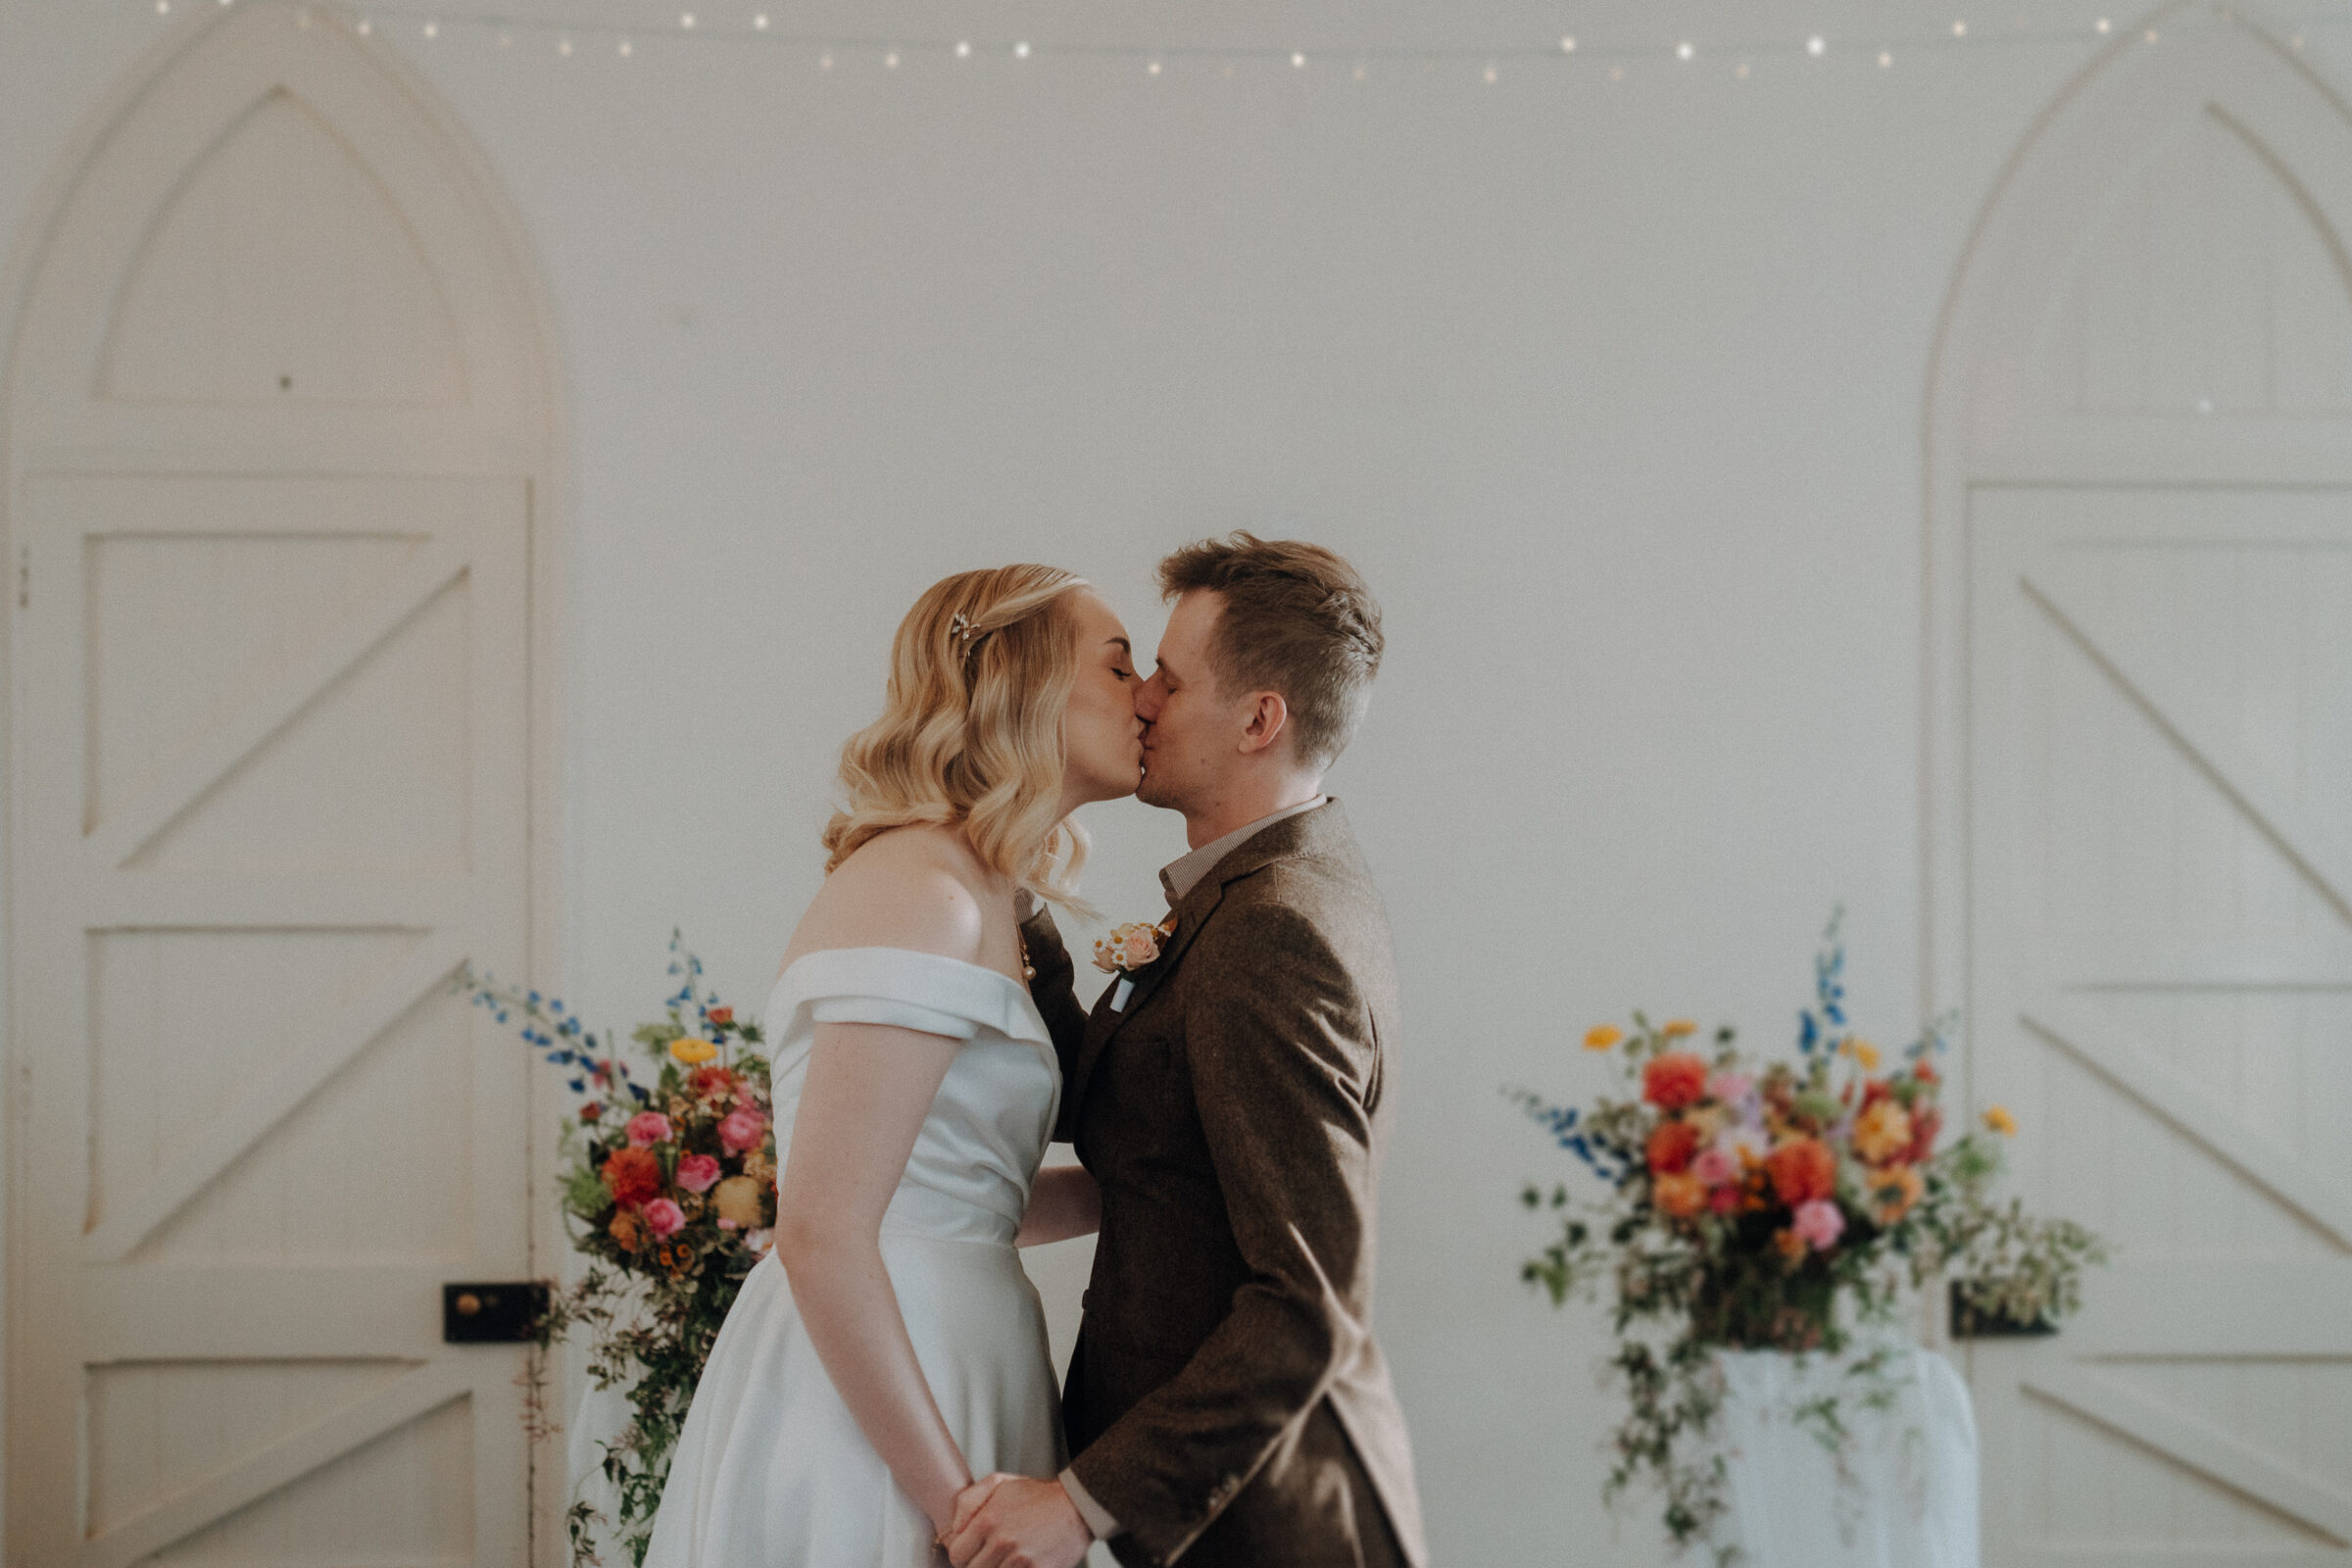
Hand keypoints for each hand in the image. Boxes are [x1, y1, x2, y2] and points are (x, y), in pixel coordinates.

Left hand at [944, 1474, 1092, 1567]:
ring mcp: (1021, 1561)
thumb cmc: (1037, 1495)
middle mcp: (1002, 1543)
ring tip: (1008, 1555)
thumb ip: (968, 1502)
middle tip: (991, 1552)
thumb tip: (951, 1529)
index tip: (971, 1548)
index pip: (956, 1554)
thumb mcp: (999, 1483)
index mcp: (988, 1521)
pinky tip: (1020, 1561)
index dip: (961, 1553)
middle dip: (977, 1563)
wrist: (1078, 1507)